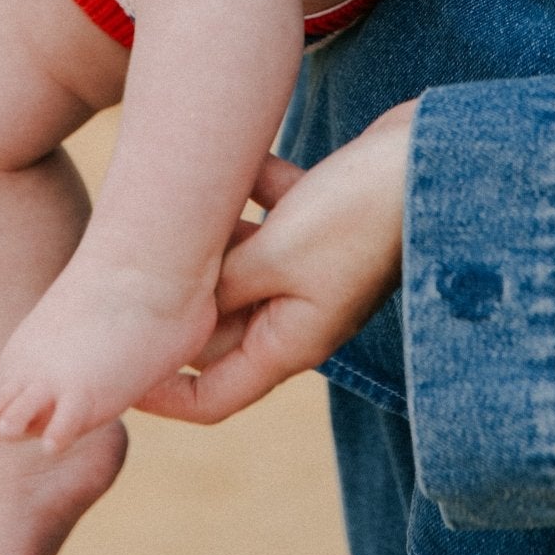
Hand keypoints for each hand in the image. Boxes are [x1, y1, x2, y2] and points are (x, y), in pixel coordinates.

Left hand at [136, 101, 417, 423]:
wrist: (438, 161)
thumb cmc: (360, 216)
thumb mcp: (276, 256)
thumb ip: (220, 283)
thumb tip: (166, 310)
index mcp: (290, 343)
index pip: (213, 398)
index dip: (162, 394)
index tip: (115, 370)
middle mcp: (298, 312)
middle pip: (218, 325)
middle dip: (176, 300)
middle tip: (118, 272)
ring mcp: (313, 266)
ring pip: (240, 263)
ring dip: (212, 238)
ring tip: (168, 205)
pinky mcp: (324, 220)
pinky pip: (272, 213)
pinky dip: (254, 190)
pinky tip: (241, 157)